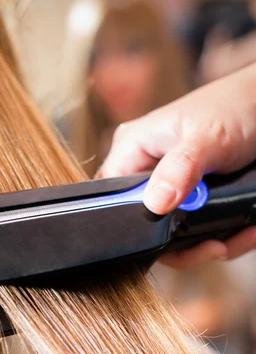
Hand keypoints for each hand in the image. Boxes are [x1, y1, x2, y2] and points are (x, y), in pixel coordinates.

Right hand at [99, 64, 255, 268]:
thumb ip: (180, 169)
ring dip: (207, 244)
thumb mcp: (208, 138)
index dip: (133, 225)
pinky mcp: (190, 199)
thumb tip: (154, 204)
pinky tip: (243, 230)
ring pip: (172, 235)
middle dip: (183, 245)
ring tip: (237, 237)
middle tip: (215, 247)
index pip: (110, 198)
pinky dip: (221, 236)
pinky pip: (194, 230)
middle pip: (144, 227)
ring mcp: (168, 188)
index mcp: (133, 149)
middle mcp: (146, 171)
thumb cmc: (236, 106)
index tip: (171, 237)